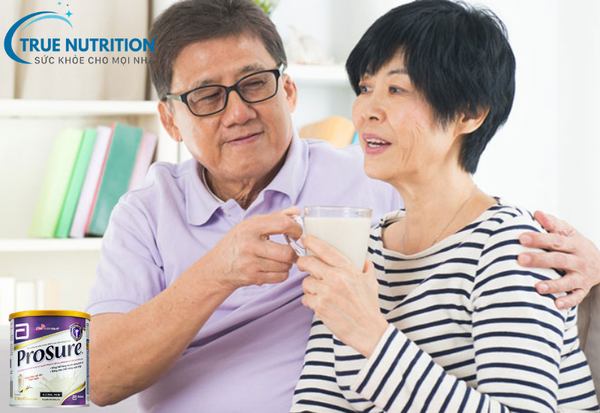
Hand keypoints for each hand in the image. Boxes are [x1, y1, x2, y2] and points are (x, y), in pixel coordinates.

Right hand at [201, 207, 302, 291]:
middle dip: (294, 252)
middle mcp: (249, 245)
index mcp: (250, 227)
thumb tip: (296, 211)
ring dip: (288, 263)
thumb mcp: (251, 225)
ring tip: (281, 259)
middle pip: (286, 252)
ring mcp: (250, 263)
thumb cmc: (237, 243)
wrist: (217, 267)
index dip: (296, 229)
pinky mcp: (253, 277)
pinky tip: (275, 268)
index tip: (297, 232)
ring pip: (285, 266)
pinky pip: (280, 277)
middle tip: (292, 250)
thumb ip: (275, 217)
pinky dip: (282, 273)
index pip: (282, 224)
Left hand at [297, 235, 387, 357]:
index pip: (326, 250)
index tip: (305, 238)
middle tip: (303, 265)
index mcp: (348, 269)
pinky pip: (306, 298)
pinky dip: (309, 301)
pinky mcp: (320, 306)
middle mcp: (336, 278)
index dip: (312, 242)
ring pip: (306, 282)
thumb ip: (366, 266)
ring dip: (309, 287)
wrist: (368, 330)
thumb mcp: (371, 281)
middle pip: (308, 263)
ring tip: (318, 292)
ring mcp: (327, 292)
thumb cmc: (369, 306)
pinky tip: (318, 304)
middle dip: (303, 263)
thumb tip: (362, 257)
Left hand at [518, 210, 599, 308]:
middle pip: (559, 260)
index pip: (556, 240)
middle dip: (539, 260)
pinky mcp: (583, 290)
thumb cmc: (576, 246)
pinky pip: (576, 297)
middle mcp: (579, 261)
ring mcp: (582, 277)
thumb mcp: (569, 232)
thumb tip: (537, 213)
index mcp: (574, 244)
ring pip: (568, 281)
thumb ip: (553, 224)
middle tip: (520, 259)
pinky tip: (555, 304)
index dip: (539, 238)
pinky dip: (567, 302)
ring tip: (537, 286)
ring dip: (553, 285)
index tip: (521, 238)